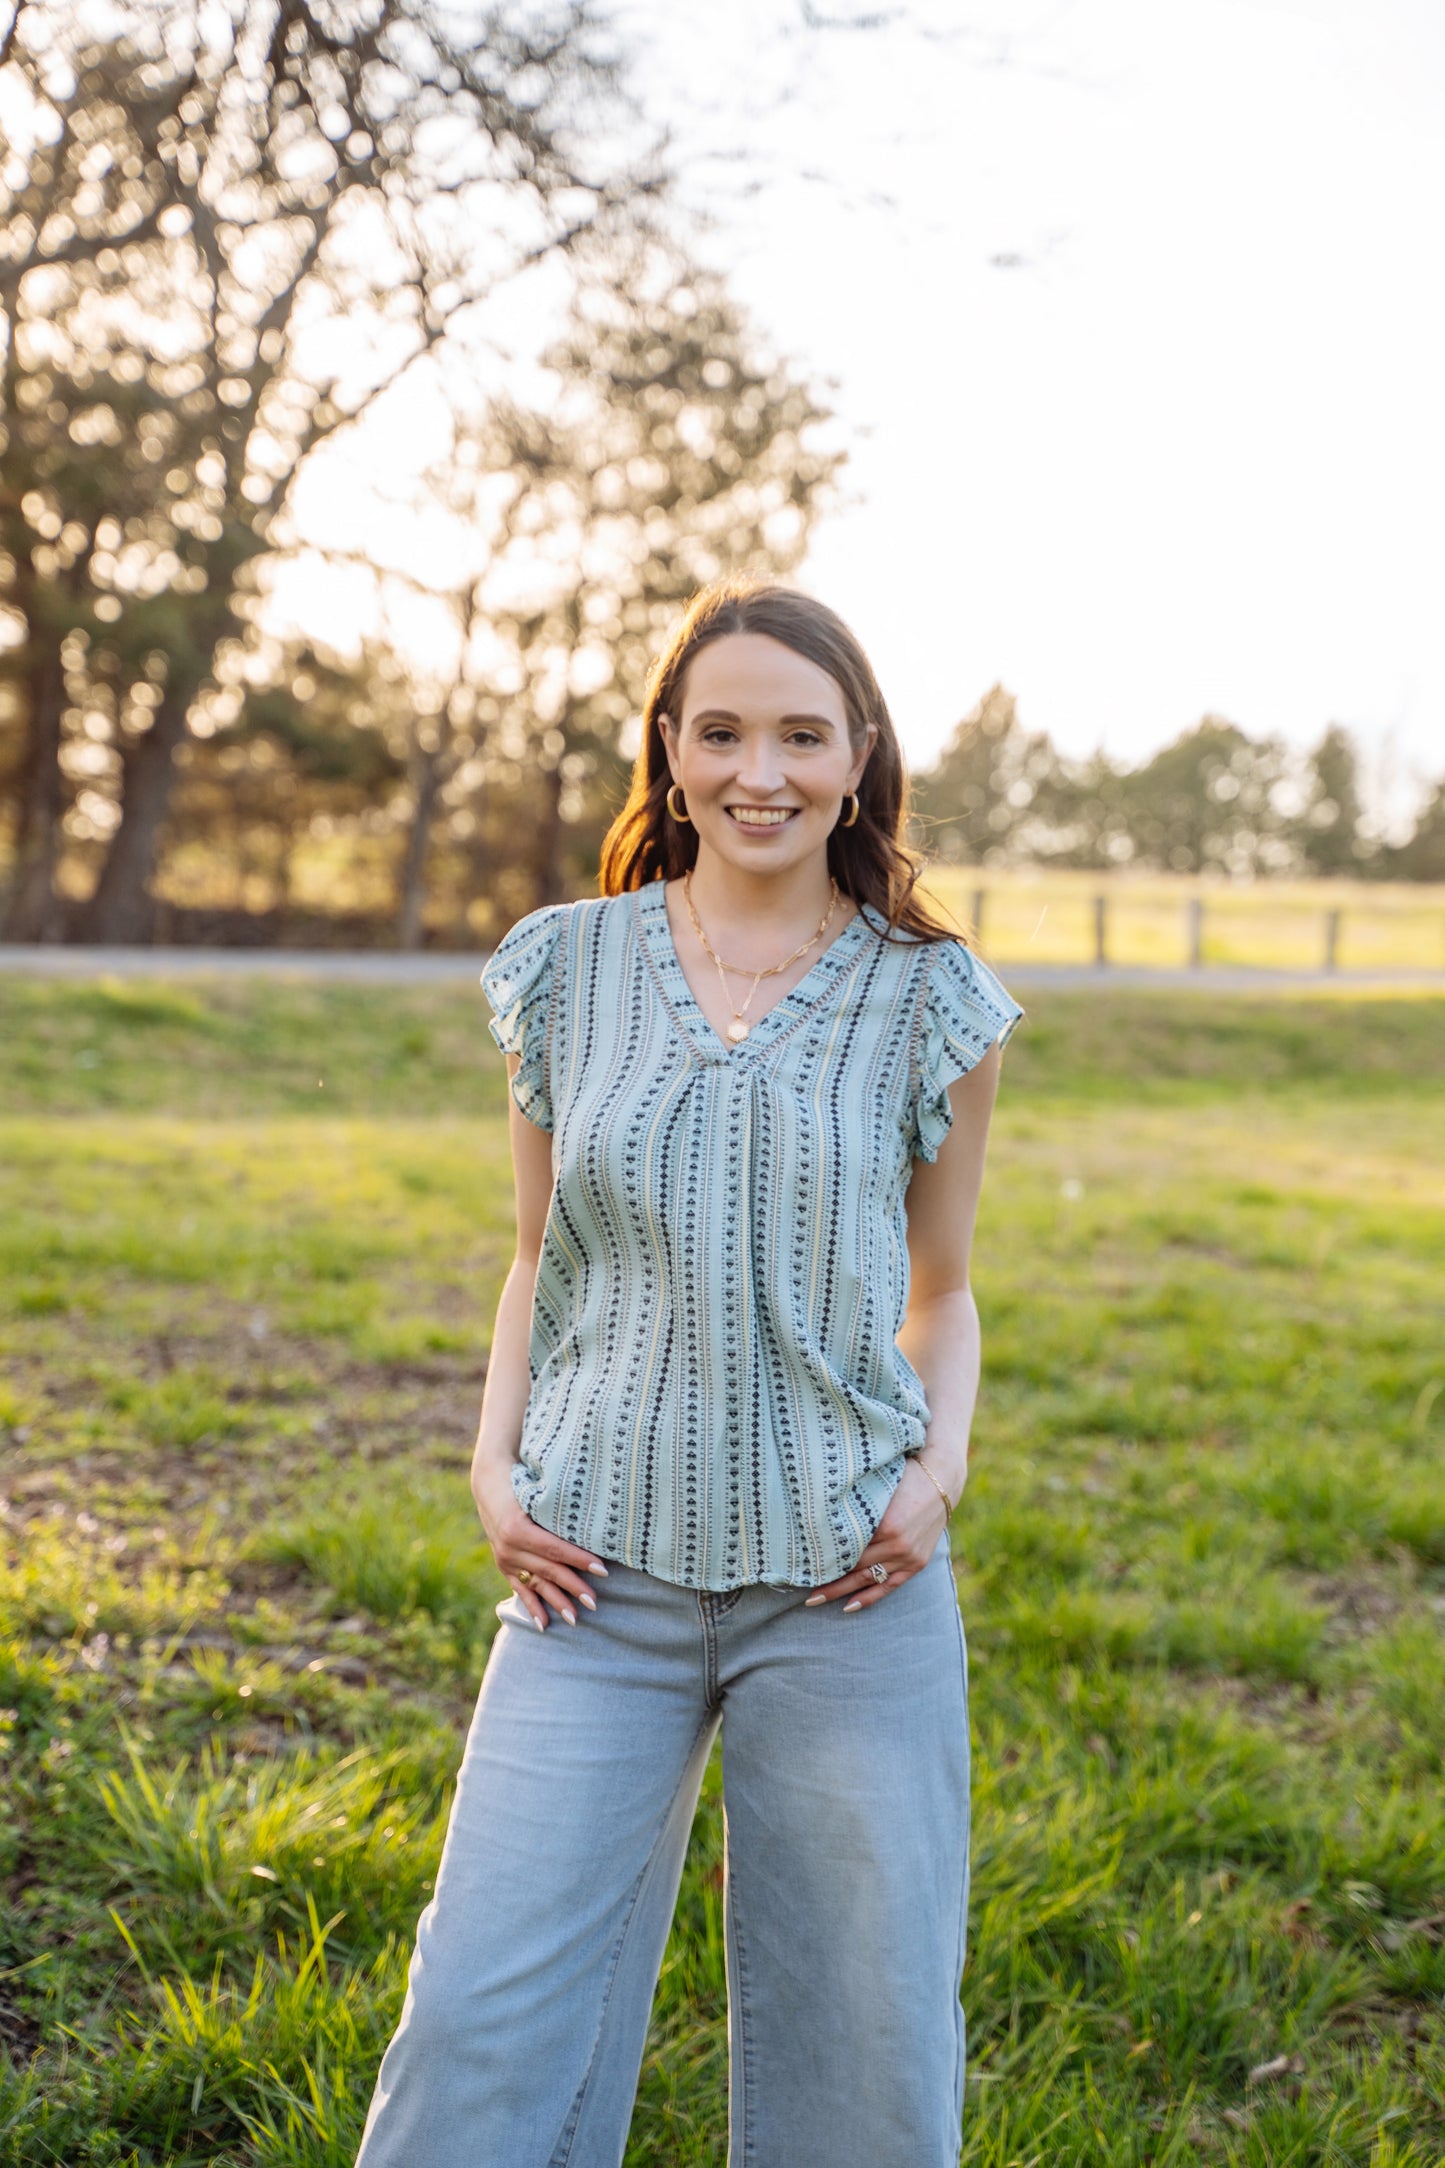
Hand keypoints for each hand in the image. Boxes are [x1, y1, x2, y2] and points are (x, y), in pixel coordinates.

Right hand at [473, 1464, 608, 1630]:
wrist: (489, 1485)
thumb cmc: (522, 1483)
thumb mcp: (536, 1493)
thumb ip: (558, 1510)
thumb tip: (593, 1521)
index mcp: (517, 1528)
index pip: (555, 1548)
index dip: (579, 1560)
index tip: (603, 1570)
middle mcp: (509, 1547)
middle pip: (547, 1570)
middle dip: (573, 1587)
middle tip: (595, 1602)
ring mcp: (505, 1559)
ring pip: (536, 1584)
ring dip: (556, 1602)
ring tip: (575, 1619)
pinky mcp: (504, 1567)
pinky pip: (520, 1590)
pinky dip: (532, 1607)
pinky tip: (545, 1624)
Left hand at [803, 1459, 951, 1613]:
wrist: (940, 1482)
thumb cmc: (904, 1478)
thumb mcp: (878, 1489)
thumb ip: (856, 1507)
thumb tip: (823, 1519)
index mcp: (886, 1525)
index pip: (848, 1548)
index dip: (824, 1558)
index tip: (804, 1565)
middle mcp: (897, 1545)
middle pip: (855, 1568)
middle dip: (828, 1581)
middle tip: (804, 1591)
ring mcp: (908, 1557)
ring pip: (868, 1580)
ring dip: (841, 1592)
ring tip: (816, 1600)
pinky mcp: (917, 1564)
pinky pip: (890, 1586)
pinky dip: (869, 1597)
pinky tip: (849, 1607)